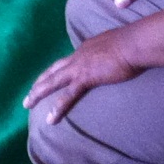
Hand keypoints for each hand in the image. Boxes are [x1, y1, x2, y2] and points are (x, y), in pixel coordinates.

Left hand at [24, 28, 140, 124]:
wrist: (136, 43)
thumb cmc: (134, 44)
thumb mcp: (119, 46)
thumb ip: (114, 52)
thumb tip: (118, 56)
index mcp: (86, 48)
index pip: (67, 61)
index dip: (56, 71)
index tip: (49, 78)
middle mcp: (78, 55)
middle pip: (53, 70)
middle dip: (39, 82)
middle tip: (29, 94)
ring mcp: (80, 66)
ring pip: (52, 81)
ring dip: (38, 93)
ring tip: (27, 104)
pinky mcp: (86, 77)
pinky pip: (67, 96)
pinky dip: (58, 108)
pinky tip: (50, 120)